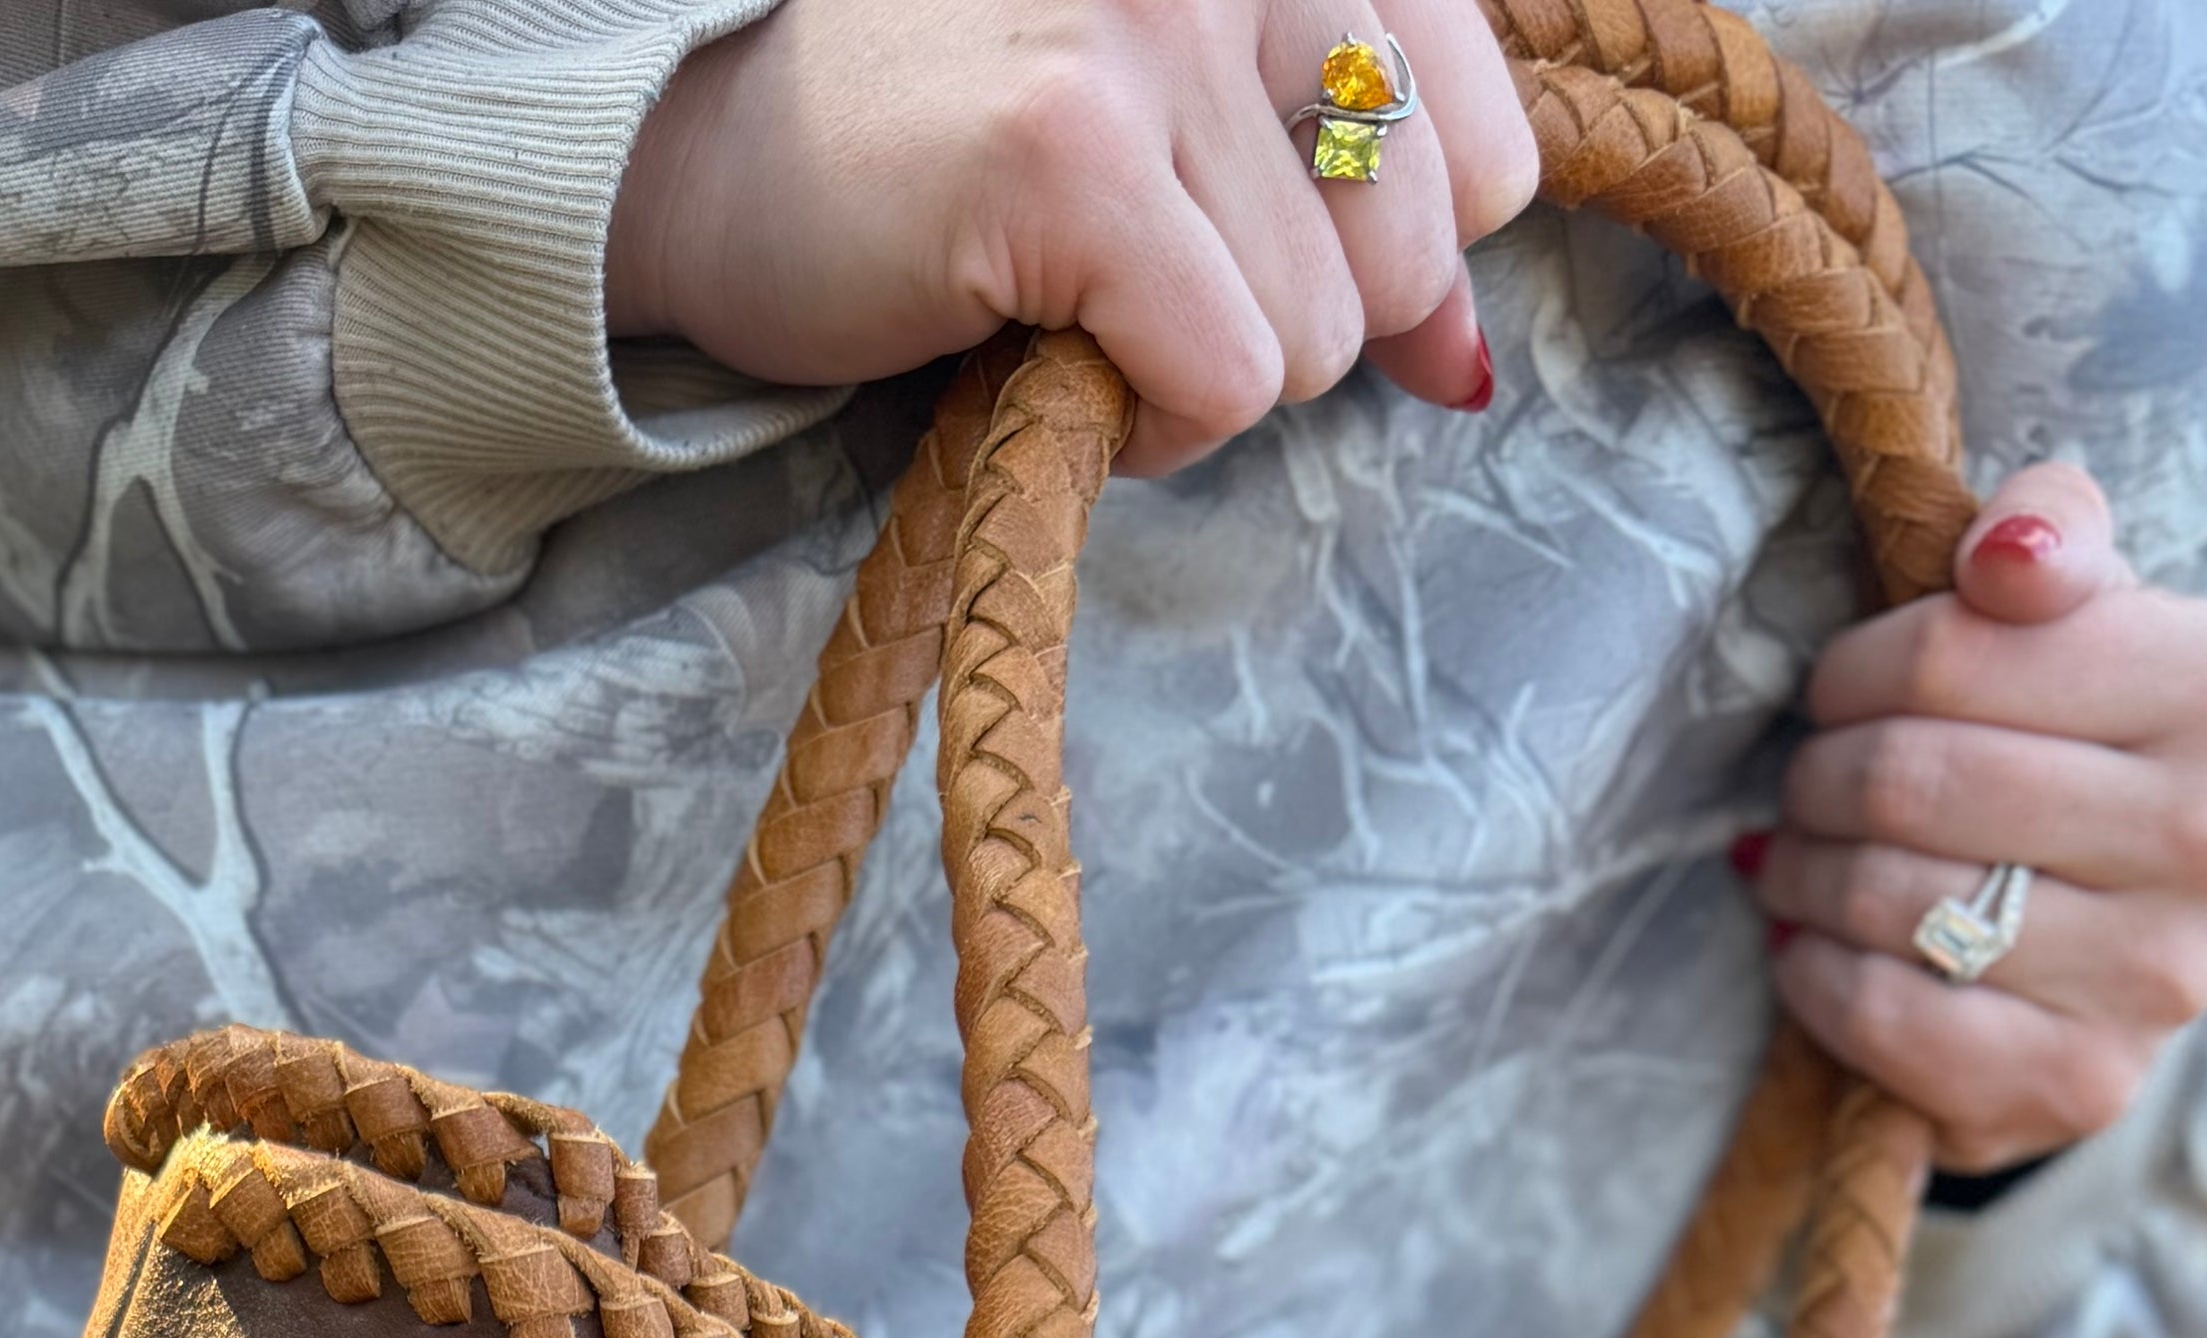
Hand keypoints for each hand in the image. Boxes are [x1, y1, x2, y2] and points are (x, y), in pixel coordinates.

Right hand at [604, 0, 1539, 473]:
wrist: (719, 159)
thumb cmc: (955, 146)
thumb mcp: (1189, 124)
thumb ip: (1347, 201)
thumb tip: (1463, 365)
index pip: (1487, 139)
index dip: (1402, 257)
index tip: (1271, 266)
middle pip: (1415, 248)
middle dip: (1293, 324)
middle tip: (1145, 289)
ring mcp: (1156, 27)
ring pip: (1321, 335)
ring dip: (1201, 382)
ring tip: (1081, 315)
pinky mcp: (1073, 152)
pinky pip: (1224, 379)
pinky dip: (1150, 429)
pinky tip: (1053, 365)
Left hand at [1746, 466, 2206, 1175]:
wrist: (2130, 943)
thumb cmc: (2083, 750)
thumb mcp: (2085, 616)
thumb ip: (2048, 537)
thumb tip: (2002, 547)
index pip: (1958, 650)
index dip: (1858, 667)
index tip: (1838, 688)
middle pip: (1913, 778)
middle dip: (1822, 776)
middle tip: (1805, 781)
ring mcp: (2157, 978)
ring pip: (1891, 898)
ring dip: (1805, 874)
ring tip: (1795, 859)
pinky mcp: (2083, 1083)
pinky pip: (1885, 1015)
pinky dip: (1814, 976)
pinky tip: (1811, 948)